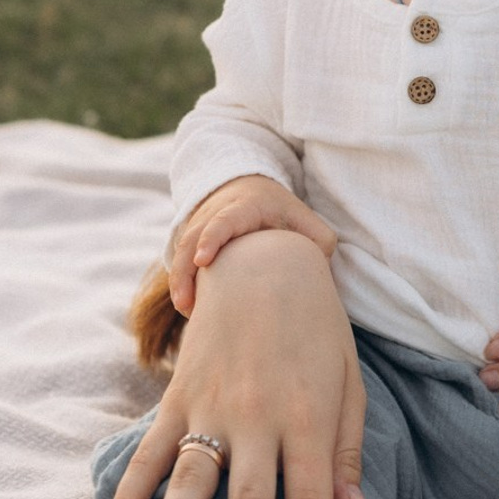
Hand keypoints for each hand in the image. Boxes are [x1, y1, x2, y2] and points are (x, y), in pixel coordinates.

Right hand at [104, 230, 365, 498]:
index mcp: (309, 417)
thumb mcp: (347, 382)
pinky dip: (130, 494)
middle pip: (251, 497)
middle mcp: (260, 416)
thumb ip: (347, 451)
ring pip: (194, 476)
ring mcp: (214, 406)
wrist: (264, 263)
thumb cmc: (318, 329)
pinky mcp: (180, 397)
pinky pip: (151, 453)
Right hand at [168, 175, 336, 316]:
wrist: (249, 189)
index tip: (202, 261)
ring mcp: (198, 226)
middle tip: (186, 303)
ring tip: (187, 310)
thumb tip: (319, 276)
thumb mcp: (305, 218)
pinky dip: (182, 282)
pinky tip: (191, 308)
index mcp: (244, 207)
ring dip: (179, 281)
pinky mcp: (191, 240)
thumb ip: (319, 242)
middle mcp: (214, 214)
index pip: (223, 221)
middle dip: (184, 270)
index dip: (211, 239)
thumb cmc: (280, 211)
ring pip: (180, 252)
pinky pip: (180, 261)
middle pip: (191, 240)